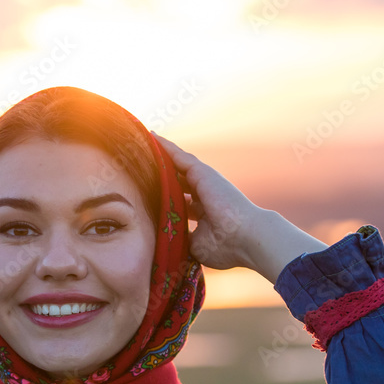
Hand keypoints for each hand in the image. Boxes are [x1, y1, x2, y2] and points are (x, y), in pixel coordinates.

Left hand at [154, 134, 326, 282]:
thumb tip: (164, 239)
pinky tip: (150, 137)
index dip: (164, 198)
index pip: (179, 202)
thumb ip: (181, 237)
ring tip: (140, 145)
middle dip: (159, 175)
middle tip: (137, 167)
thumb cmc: (226, 246)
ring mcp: (203, 181)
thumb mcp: (196, 244)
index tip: (147, 196)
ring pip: (176, 165)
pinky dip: (164, 146)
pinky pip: (178, 155)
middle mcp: (203, 194)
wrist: (246, 238)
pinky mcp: (201, 172)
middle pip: (176, 181)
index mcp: (203, 212)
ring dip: (159, 156)